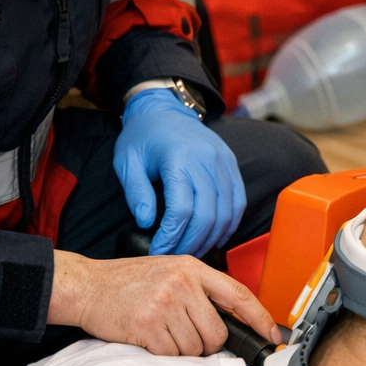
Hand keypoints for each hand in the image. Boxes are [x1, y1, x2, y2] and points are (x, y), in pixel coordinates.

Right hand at [49, 251, 280, 354]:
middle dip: (206, 344)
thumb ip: (199, 289)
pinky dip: (163, 354)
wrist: (87, 286)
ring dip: (181, 349)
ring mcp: (165, 303)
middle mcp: (182, 283)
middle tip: (184, 335)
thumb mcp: (171, 270)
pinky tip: (149, 338)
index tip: (273, 336)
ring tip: (162, 332)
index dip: (261, 318)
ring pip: (195, 347)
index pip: (239, 294)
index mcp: (193, 268)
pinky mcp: (147, 324)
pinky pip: (171, 354)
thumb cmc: (129, 282)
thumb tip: (231, 321)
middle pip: (217, 332)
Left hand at [113, 89, 246, 256]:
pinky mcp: (231, 165)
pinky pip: (238, 201)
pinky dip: (230, 223)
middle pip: (207, 215)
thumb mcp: (127, 162)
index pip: (181, 210)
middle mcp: (206, 161)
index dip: (170, 237)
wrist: (165, 108)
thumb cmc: (143, 137)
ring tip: (194, 251)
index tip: (158, 251)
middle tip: (176, 256)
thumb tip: (147, 222)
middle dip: (191, 243)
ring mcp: (223, 162)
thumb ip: (136, 192)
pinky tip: (217, 237)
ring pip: (226, 212)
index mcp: (178, 159)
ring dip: (212, 237)